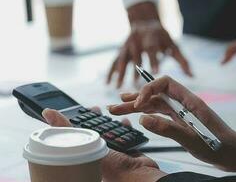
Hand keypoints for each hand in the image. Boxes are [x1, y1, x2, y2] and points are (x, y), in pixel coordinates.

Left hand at [42, 108, 165, 181]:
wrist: (138, 175)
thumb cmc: (111, 169)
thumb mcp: (84, 144)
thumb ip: (68, 128)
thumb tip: (48, 113)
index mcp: (86, 157)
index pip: (78, 136)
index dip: (77, 122)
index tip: (79, 110)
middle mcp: (100, 155)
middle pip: (95, 133)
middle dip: (95, 120)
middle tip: (94, 109)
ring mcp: (115, 154)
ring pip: (111, 134)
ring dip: (111, 123)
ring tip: (109, 113)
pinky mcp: (128, 152)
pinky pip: (126, 138)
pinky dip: (126, 129)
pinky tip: (124, 123)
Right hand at [107, 2, 191, 87]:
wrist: (144, 21)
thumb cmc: (161, 37)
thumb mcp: (173, 45)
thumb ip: (182, 61)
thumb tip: (192, 76)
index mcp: (152, 37)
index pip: (153, 49)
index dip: (154, 60)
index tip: (155, 72)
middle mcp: (138, 39)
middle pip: (136, 55)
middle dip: (135, 70)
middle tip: (136, 86)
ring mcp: (127, 44)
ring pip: (123, 59)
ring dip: (121, 73)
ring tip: (119, 88)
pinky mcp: (121, 49)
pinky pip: (114, 61)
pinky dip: (111, 72)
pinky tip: (109, 83)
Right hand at [107, 76, 235, 172]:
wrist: (234, 153)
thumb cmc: (219, 146)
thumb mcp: (192, 139)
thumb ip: (168, 128)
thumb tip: (142, 119)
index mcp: (189, 101)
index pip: (165, 84)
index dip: (148, 89)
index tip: (138, 104)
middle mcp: (184, 103)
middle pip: (156, 94)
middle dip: (135, 98)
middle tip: (115, 104)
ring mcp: (183, 112)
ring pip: (156, 104)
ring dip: (138, 106)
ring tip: (118, 108)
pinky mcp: (182, 121)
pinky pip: (161, 114)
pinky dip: (148, 114)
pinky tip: (138, 116)